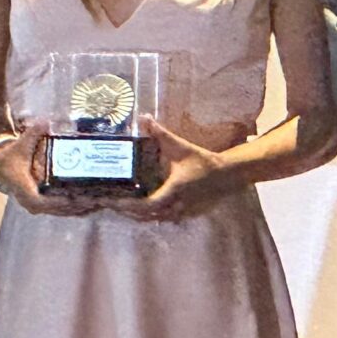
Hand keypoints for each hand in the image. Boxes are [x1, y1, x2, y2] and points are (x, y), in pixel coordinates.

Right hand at [0, 125, 112, 217]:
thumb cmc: (10, 157)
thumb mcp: (21, 144)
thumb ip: (33, 133)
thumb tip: (44, 122)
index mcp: (24, 190)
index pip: (43, 202)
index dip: (59, 202)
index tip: (73, 198)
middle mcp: (30, 202)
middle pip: (57, 209)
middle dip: (76, 206)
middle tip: (93, 200)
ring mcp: (35, 205)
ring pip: (59, 212)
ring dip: (77, 209)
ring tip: (95, 204)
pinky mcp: (40, 205)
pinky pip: (58, 210)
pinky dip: (72, 208)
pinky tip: (87, 206)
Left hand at [113, 119, 233, 222]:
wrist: (227, 175)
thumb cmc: (203, 161)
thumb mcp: (181, 146)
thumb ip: (160, 133)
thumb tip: (144, 117)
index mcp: (173, 190)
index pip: (147, 205)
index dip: (128, 206)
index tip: (113, 201)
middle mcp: (176, 205)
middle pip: (145, 216)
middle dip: (126, 211)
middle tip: (109, 202)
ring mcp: (181, 213)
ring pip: (153, 220)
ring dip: (136, 215)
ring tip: (120, 205)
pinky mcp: (185, 215)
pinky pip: (162, 219)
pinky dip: (148, 216)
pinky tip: (138, 208)